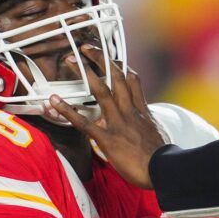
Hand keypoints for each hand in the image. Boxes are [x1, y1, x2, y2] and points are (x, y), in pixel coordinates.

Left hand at [46, 45, 164, 188]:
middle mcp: (128, 111)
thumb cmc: (162, 157)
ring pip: (100, 91)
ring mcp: (117, 123)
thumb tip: (145, 122)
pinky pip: (83, 122)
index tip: (111, 57)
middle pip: (115, 76)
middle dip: (100, 59)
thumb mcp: (157, 133)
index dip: (121, 65)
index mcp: (141, 109)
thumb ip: (147, 123)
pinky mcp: (107, 138)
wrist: (164, 169)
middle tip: (86, 48)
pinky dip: (67, 111)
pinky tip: (54, 101)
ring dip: (84, 73)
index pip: (131, 79)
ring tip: (70, 60)